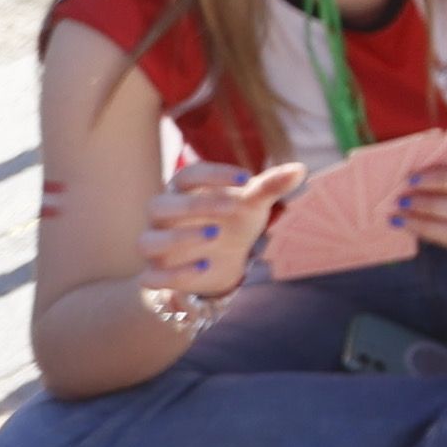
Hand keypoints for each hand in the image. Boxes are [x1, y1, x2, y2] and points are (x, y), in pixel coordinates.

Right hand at [136, 161, 302, 307]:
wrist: (220, 262)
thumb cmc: (232, 220)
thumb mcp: (252, 205)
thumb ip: (270, 187)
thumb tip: (299, 169)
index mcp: (183, 192)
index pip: (187, 175)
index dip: (213, 174)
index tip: (247, 178)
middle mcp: (163, 217)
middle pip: (160, 205)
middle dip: (194, 205)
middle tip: (233, 207)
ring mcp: (156, 247)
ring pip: (148, 241)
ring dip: (179, 238)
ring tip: (215, 236)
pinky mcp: (156, 274)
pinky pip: (149, 277)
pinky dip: (173, 274)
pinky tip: (205, 268)